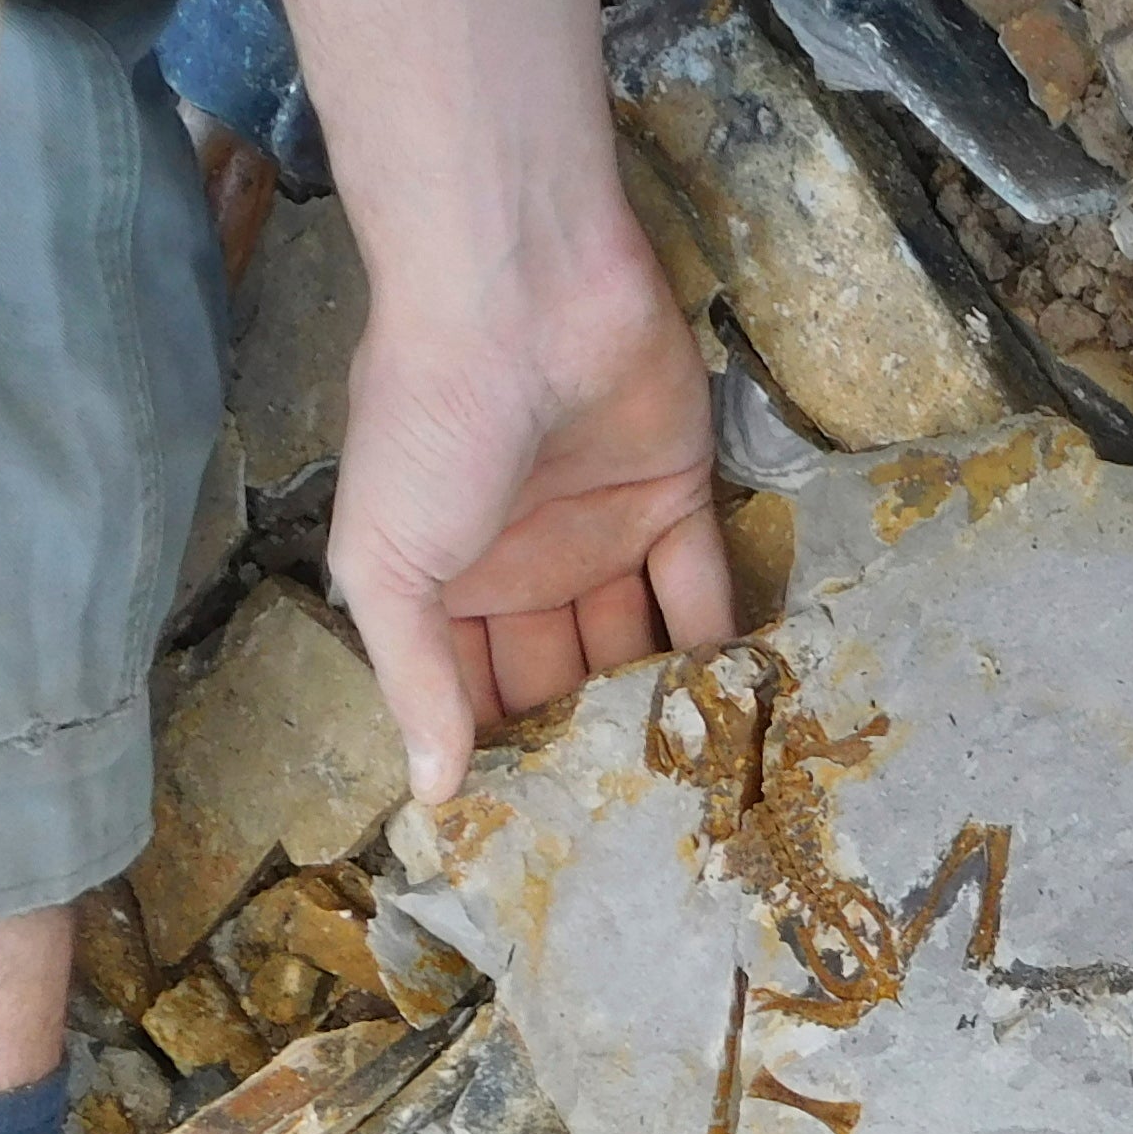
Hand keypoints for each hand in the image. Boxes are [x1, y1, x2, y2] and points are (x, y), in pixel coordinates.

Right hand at [264, 0, 734, 799]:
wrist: (518, 292)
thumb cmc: (431, 423)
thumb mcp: (388, 563)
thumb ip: (415, 679)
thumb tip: (431, 796)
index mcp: (446, 585)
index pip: (476, 689)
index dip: (502, 754)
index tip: (542, 841)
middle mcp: (526, 567)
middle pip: (562, 674)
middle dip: (590, 742)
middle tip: (637, 833)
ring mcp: (603, 531)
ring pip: (635, 641)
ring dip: (661, 706)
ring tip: (702, 794)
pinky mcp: (678, 495)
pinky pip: (704, 587)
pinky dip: (721, 645)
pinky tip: (744, 716)